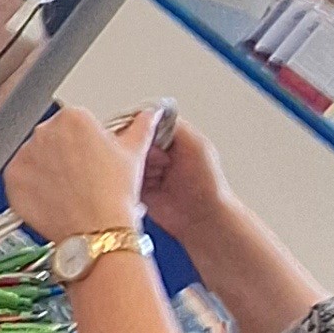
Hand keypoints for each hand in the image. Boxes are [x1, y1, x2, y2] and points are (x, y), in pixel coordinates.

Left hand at [2, 102, 144, 245]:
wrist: (97, 231)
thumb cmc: (114, 195)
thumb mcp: (133, 154)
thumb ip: (140, 126)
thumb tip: (149, 114)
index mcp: (73, 118)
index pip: (73, 123)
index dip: (84, 143)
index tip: (90, 158)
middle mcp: (44, 132)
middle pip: (52, 139)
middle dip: (63, 156)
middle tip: (82, 178)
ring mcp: (25, 156)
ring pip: (35, 159)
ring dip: (46, 171)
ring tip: (68, 191)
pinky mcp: (12, 180)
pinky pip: (19, 180)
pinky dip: (30, 189)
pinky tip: (52, 199)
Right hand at [137, 109, 232, 245]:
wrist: (203, 219)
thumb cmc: (208, 185)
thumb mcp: (196, 145)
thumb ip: (175, 126)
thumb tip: (153, 112)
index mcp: (171, 137)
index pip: (145, 123)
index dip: (142, 129)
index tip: (144, 136)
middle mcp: (158, 152)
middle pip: (132, 141)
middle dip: (142, 151)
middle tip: (160, 162)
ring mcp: (147, 170)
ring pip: (127, 160)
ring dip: (141, 168)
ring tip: (159, 178)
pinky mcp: (139, 188)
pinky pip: (125, 179)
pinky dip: (134, 181)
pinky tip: (149, 186)